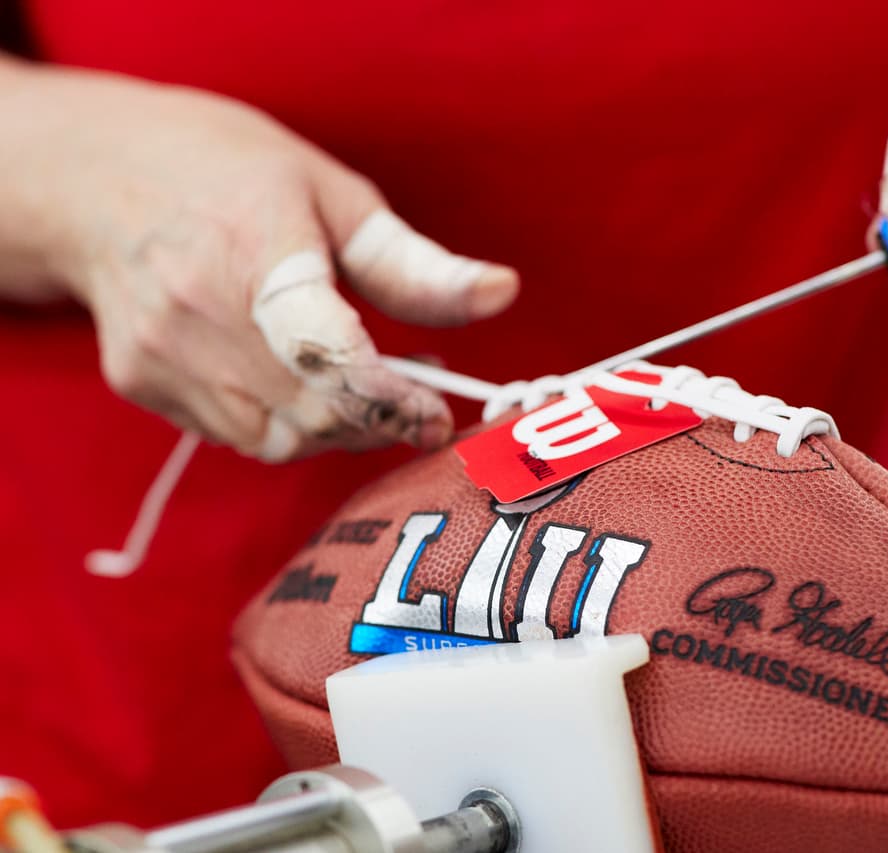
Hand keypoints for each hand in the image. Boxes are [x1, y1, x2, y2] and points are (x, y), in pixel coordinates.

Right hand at [0, 60, 517, 458]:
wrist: (101, 180)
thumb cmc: (232, 175)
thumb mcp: (334, 195)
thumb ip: (417, 263)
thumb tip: (503, 293)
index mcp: (258, 248)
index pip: (334, 358)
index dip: (394, 401)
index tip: (436, 413)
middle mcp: (199, 309)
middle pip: (315, 413)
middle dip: (380, 421)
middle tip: (415, 398)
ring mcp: (162, 352)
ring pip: (280, 440)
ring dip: (339, 430)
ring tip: (363, 388)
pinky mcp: (142, 382)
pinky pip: (239, 436)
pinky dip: (288, 426)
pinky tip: (303, 384)